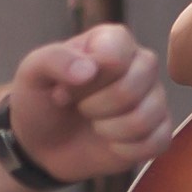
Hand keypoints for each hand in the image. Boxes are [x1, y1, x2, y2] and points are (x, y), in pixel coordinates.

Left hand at [9, 25, 175, 181]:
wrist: (42, 144)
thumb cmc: (41, 100)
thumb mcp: (32, 73)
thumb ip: (55, 60)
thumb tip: (88, 70)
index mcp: (113, 41)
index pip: (117, 54)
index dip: (87, 80)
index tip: (63, 89)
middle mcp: (140, 65)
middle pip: (134, 86)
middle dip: (96, 106)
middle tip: (79, 109)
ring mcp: (154, 98)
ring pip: (146, 117)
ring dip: (109, 130)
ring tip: (94, 125)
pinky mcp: (158, 131)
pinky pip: (156, 142)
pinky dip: (125, 150)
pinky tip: (110, 143)